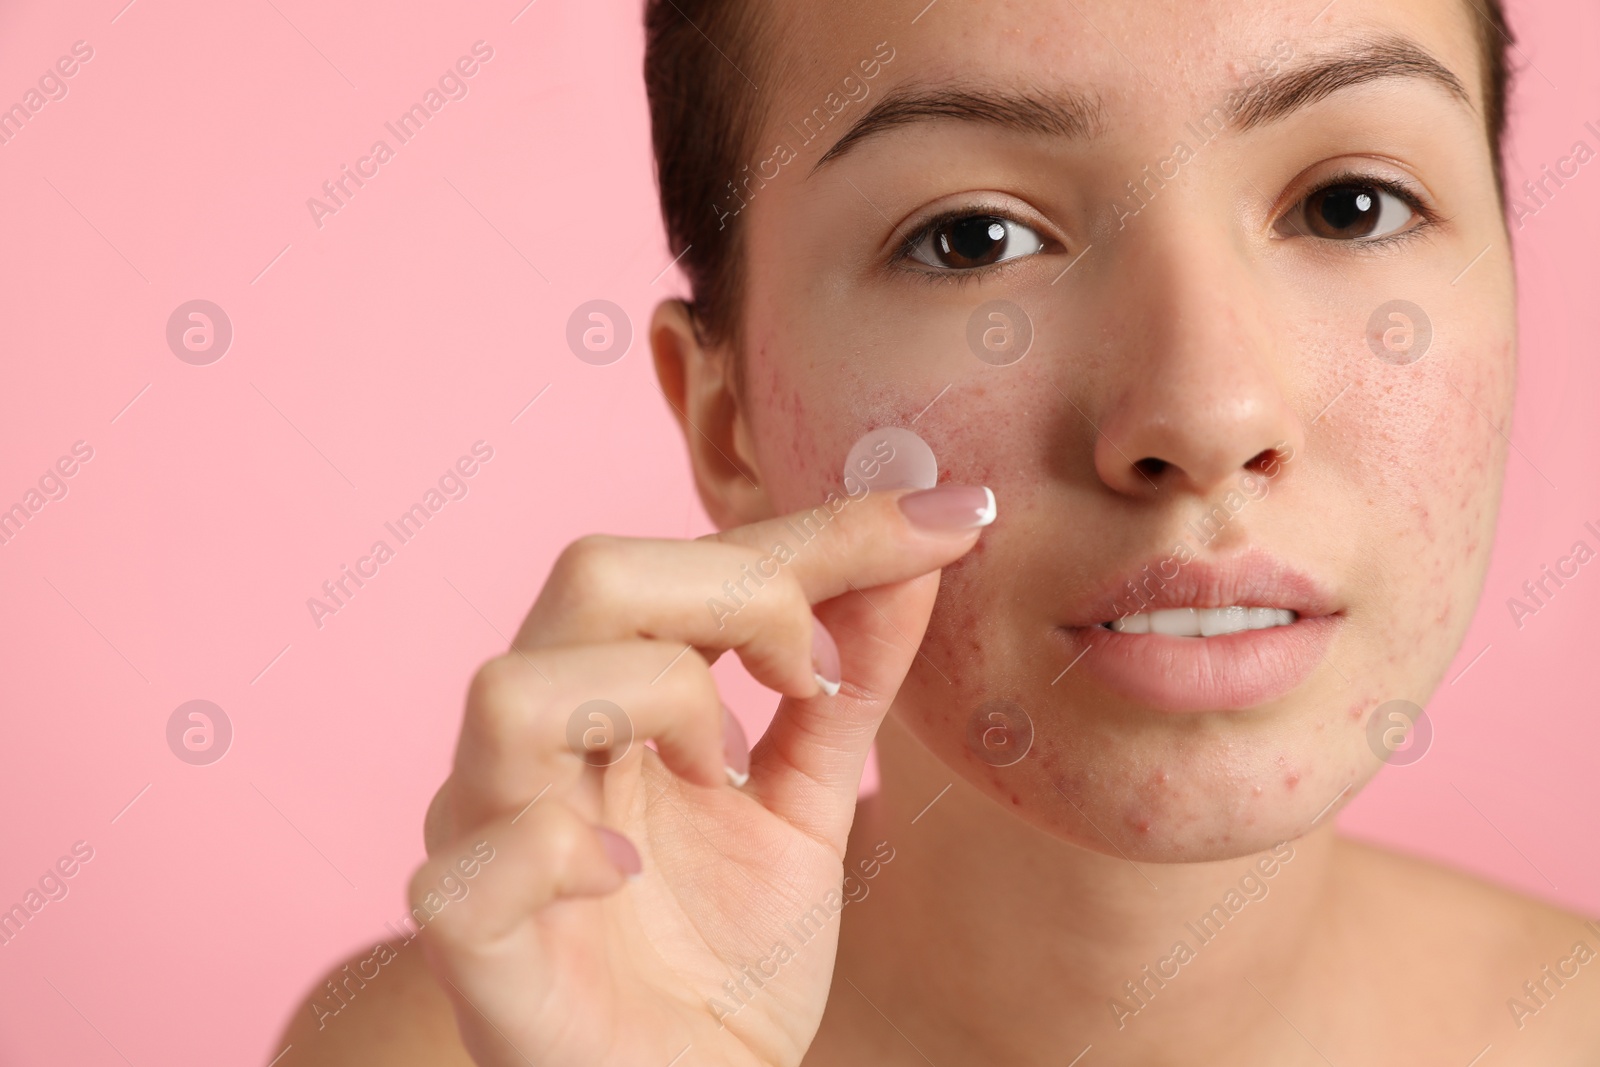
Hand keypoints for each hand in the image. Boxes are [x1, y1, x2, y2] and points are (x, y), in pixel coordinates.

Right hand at [410, 483, 995, 1065]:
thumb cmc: (723, 958)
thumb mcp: (804, 805)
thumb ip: (843, 686)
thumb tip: (923, 551)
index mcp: (608, 694)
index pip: (695, 561)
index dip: (826, 530)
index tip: (954, 517)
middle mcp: (536, 744)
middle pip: (590, 577)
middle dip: (734, 596)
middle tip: (814, 673)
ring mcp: (489, 835)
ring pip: (515, 691)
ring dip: (655, 703)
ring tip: (723, 771)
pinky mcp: (475, 944)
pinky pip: (471, 865)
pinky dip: (554, 846)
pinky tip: (628, 869)